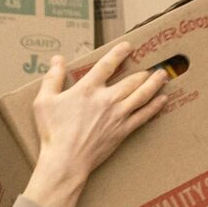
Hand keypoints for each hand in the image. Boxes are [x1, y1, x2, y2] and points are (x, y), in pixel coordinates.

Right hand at [19, 42, 169, 206]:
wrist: (66, 160)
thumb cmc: (53, 132)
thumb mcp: (44, 101)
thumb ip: (52, 78)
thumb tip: (57, 59)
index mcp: (87, 89)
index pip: (107, 65)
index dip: (119, 53)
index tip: (128, 46)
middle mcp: (106, 99)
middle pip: (130, 80)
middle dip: (143, 71)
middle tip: (153, 64)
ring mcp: (117, 115)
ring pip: (141, 95)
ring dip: (154, 83)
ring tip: (163, 75)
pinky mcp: (123, 131)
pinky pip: (143, 116)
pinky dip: (154, 107)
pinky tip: (163, 100)